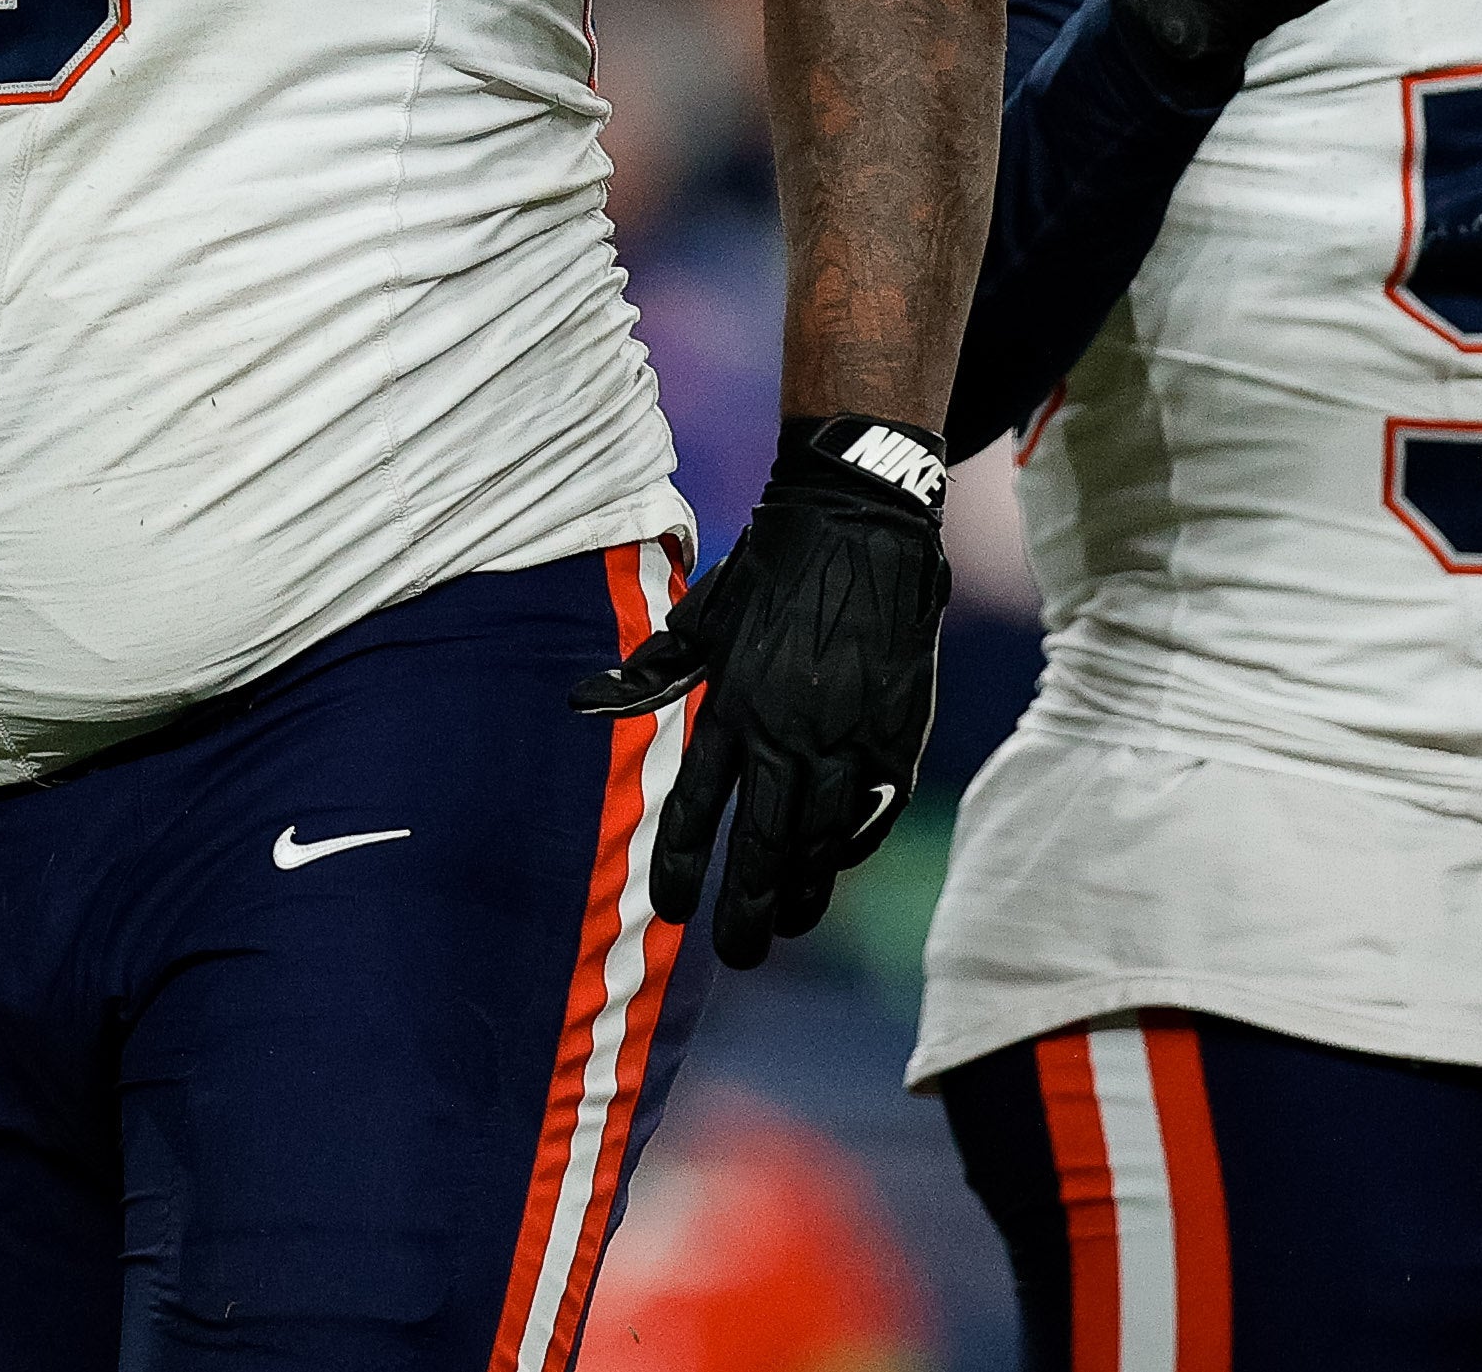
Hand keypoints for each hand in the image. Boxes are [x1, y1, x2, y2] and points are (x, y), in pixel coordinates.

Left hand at [576, 416, 951, 968]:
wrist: (863, 527)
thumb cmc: (773, 572)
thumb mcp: (704, 619)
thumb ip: (650, 673)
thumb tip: (580, 701)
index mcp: (735, 707)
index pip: (697, 808)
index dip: (681, 866)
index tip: (668, 910)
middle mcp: (792, 734)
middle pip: (767, 846)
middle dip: (749, 909)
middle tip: (739, 953)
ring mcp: (852, 739)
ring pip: (826, 842)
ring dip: (805, 891)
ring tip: (788, 922)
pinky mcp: (901, 735)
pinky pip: (874, 812)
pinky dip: (852, 845)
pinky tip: (835, 864)